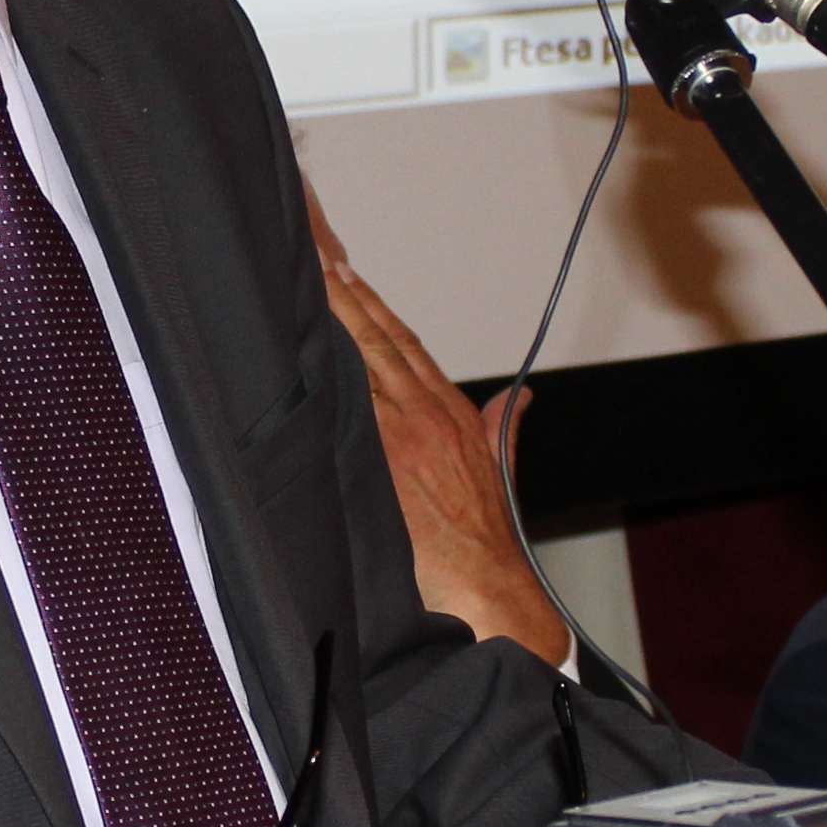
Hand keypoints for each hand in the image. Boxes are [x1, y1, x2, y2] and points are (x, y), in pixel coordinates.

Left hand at [306, 188, 569, 660]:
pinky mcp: (390, 455)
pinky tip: (311, 339)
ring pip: (365, 357)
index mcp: (453, 411)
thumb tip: (519, 397)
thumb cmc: (488, 534)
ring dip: (335, 314)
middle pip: (380, 335)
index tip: (347, 269)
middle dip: (347, 289)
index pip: (405, 341)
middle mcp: (430, 411)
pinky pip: (355, 399)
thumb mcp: (501, 466)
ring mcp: (408, 430)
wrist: (489, 578)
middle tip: (315, 248)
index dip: (374, 304)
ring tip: (307, 273)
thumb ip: (504, 425)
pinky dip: (336, 366)